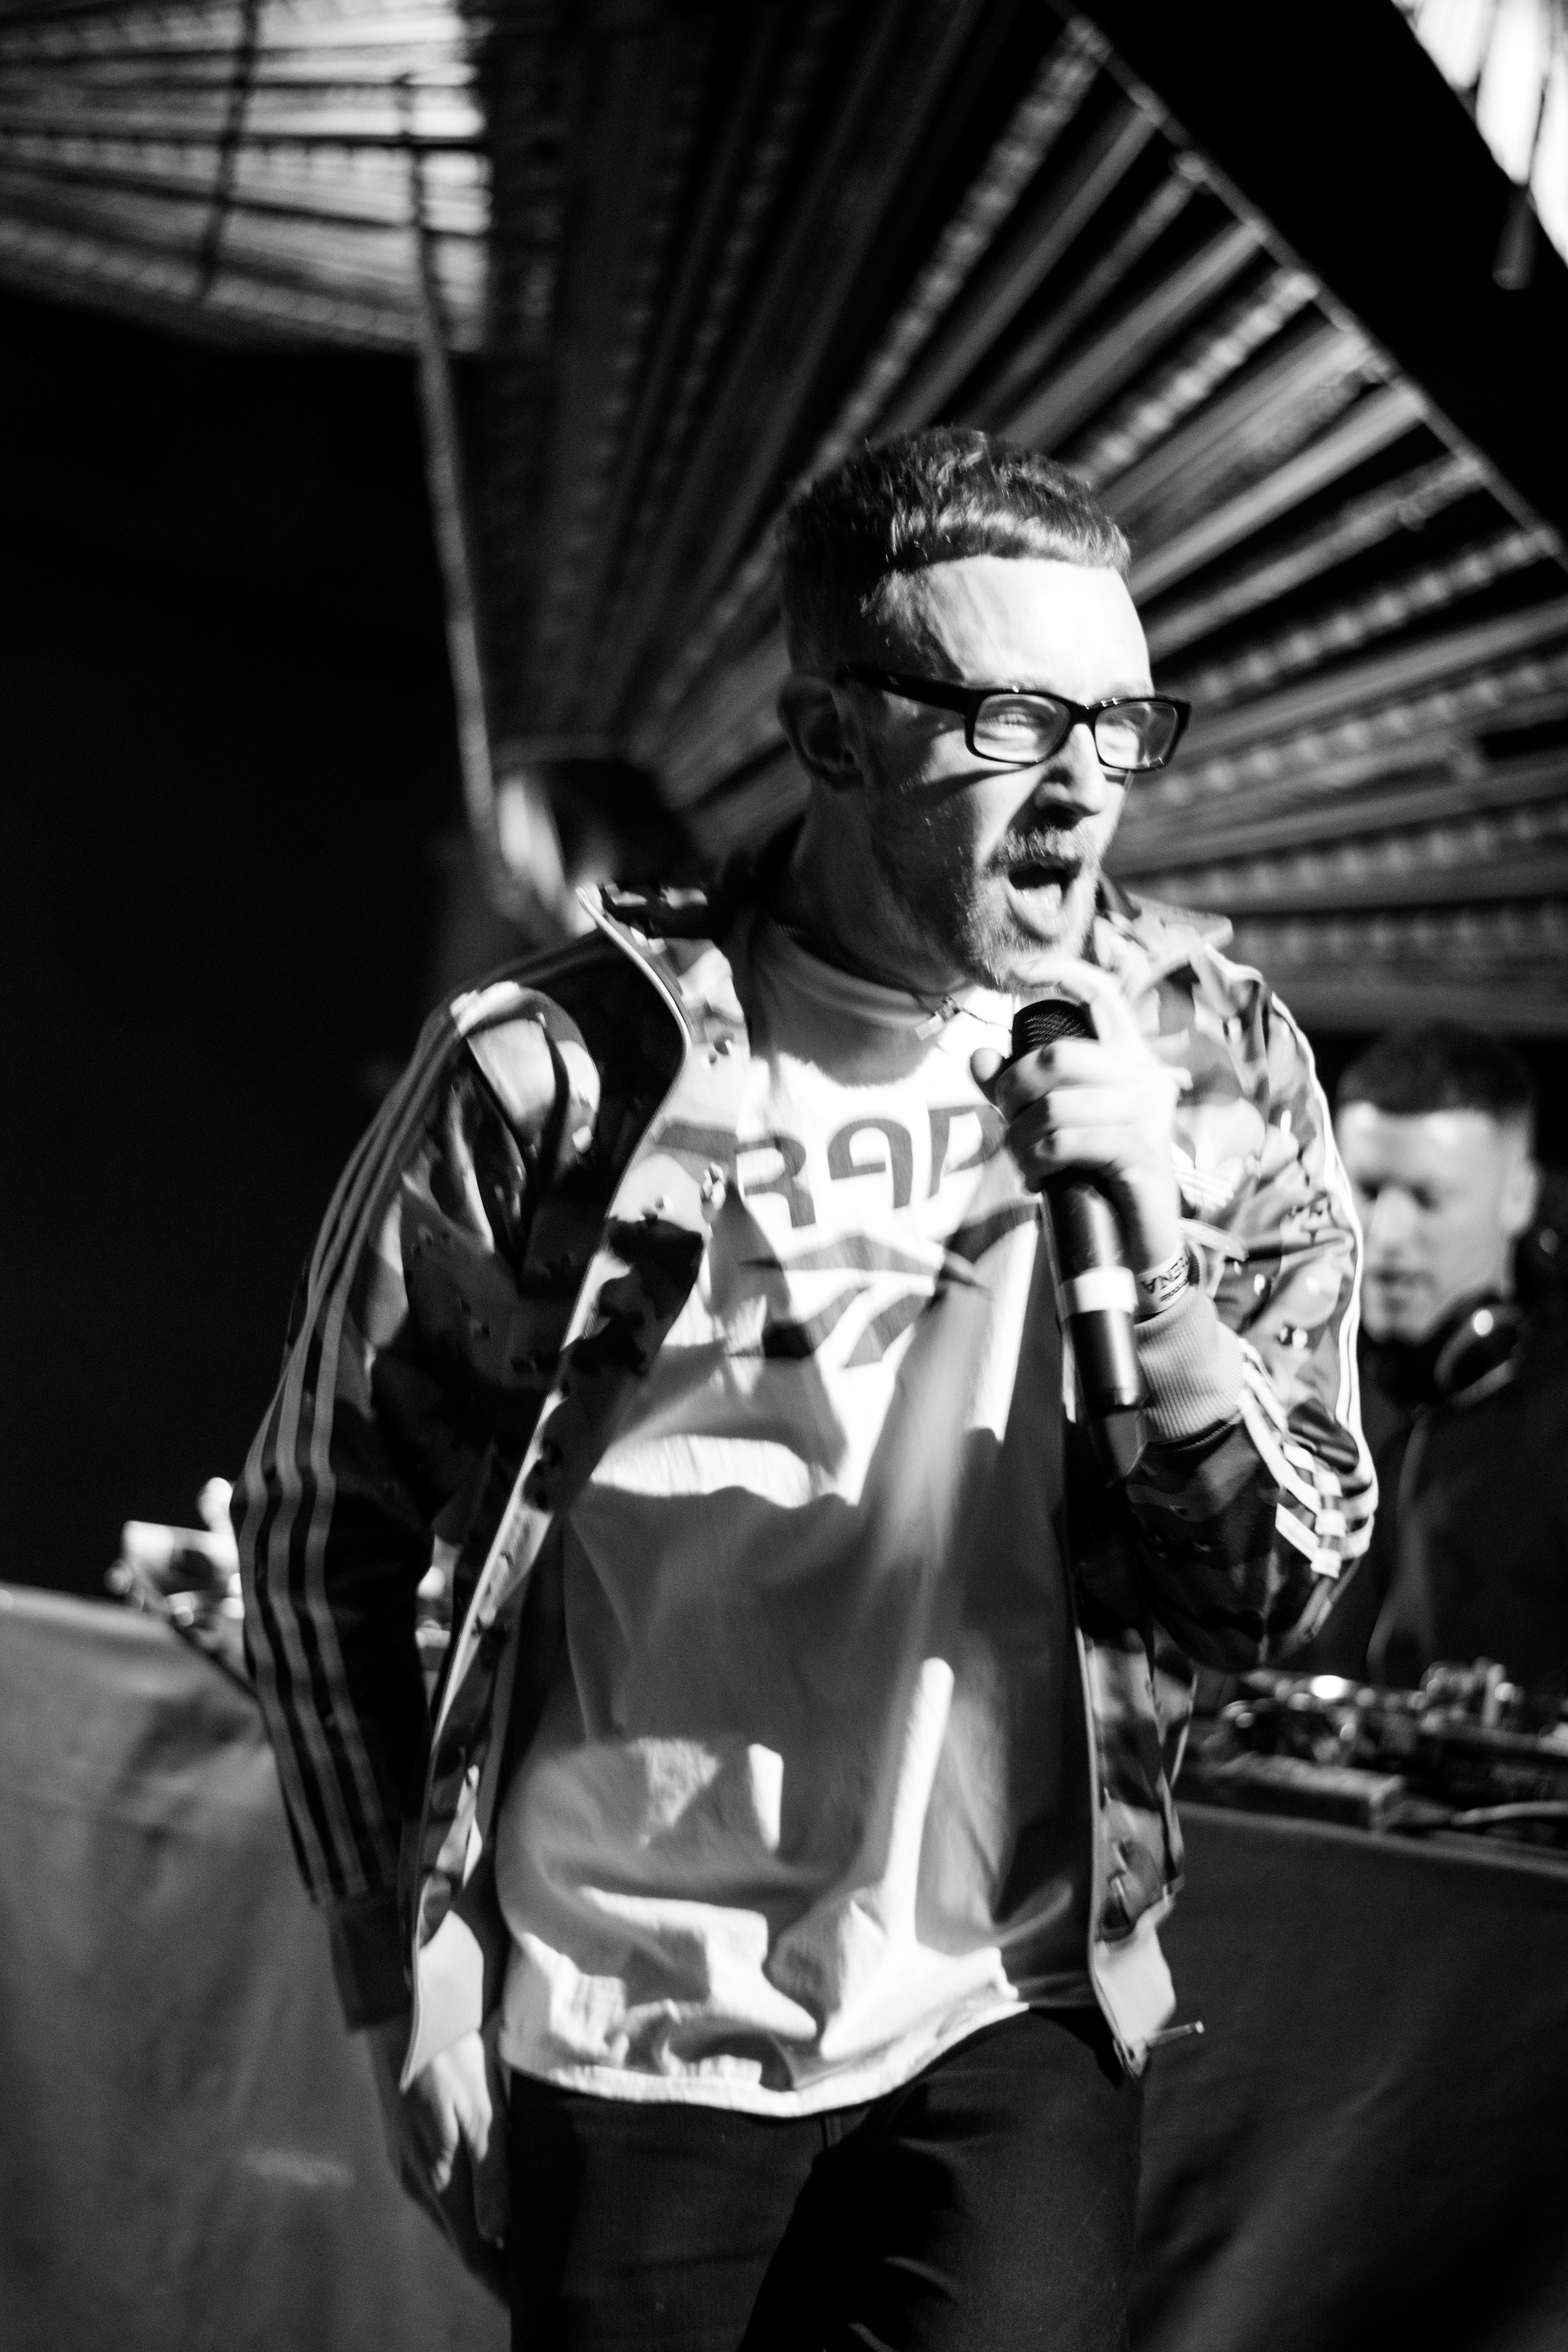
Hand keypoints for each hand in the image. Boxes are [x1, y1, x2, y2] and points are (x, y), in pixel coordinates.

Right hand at [366, 2020, 509, 2292]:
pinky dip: (461, 2204)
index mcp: (439, 2181)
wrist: (407, 2019)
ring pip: (447, 2213)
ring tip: (512, 2243)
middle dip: (490, 2260)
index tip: (524, 2300)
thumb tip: (495, 2236)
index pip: (471, 2251)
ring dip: (475, 2231)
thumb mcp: (484, 2115)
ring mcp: (406, 2163)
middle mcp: (417, 2181)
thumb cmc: (451, 2062)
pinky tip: (480, 2199)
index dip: (497, 2278)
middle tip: (528, 2275)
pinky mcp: (406, 2145)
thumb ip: (492, 2177)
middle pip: (458, 2238)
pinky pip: (437, 2189)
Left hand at [972, 955, 1187, 1279]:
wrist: (1135, 1247)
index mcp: (1127, 1062)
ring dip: (1020, 1143)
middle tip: (1005, 1126)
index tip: (1020, 969)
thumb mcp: (1051, 1128)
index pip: (1102, 997)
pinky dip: (1038, 1162)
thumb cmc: (1094, 1181)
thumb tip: (980, 1057)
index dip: (1062, 972)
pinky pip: (1067, 1140)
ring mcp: (1149, 1116)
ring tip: (1024, 1166)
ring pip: (1055, 1107)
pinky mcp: (1142, 1154)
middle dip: (1012, 1092)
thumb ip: (1017, 1094)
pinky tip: (1037, 1180)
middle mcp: (1146, 1080)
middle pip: (1058, 1057)